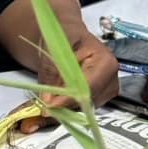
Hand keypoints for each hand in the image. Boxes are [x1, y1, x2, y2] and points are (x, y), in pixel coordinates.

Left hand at [19, 9, 120, 130]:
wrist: (69, 34)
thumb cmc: (66, 35)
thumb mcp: (55, 47)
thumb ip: (51, 72)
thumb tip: (48, 100)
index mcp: (106, 63)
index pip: (89, 88)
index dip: (68, 99)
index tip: (49, 106)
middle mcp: (110, 80)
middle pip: (86, 103)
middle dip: (62, 109)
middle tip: (38, 113)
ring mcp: (105, 92)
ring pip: (81, 110)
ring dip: (60, 113)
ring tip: (37, 114)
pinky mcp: (96, 98)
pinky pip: (77, 109)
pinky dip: (61, 110)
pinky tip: (45, 110)